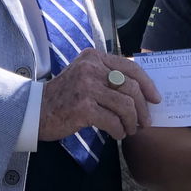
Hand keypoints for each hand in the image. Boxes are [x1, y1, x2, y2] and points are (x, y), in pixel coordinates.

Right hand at [39, 50, 161, 141]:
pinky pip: (113, 121)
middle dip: (143, 108)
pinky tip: (117, 134)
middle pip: (131, 87)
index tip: (156, 99)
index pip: (130, 67)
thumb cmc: (64, 95)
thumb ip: (107, 75)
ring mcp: (87, 87)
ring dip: (132, 122)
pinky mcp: (83, 107)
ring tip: (130, 130)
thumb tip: (141, 87)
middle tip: (145, 122)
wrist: (34, 110)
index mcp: (94, 57)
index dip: (148, 84)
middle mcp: (91, 68)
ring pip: (125, 105)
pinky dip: (119, 130)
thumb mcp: (85, 75)